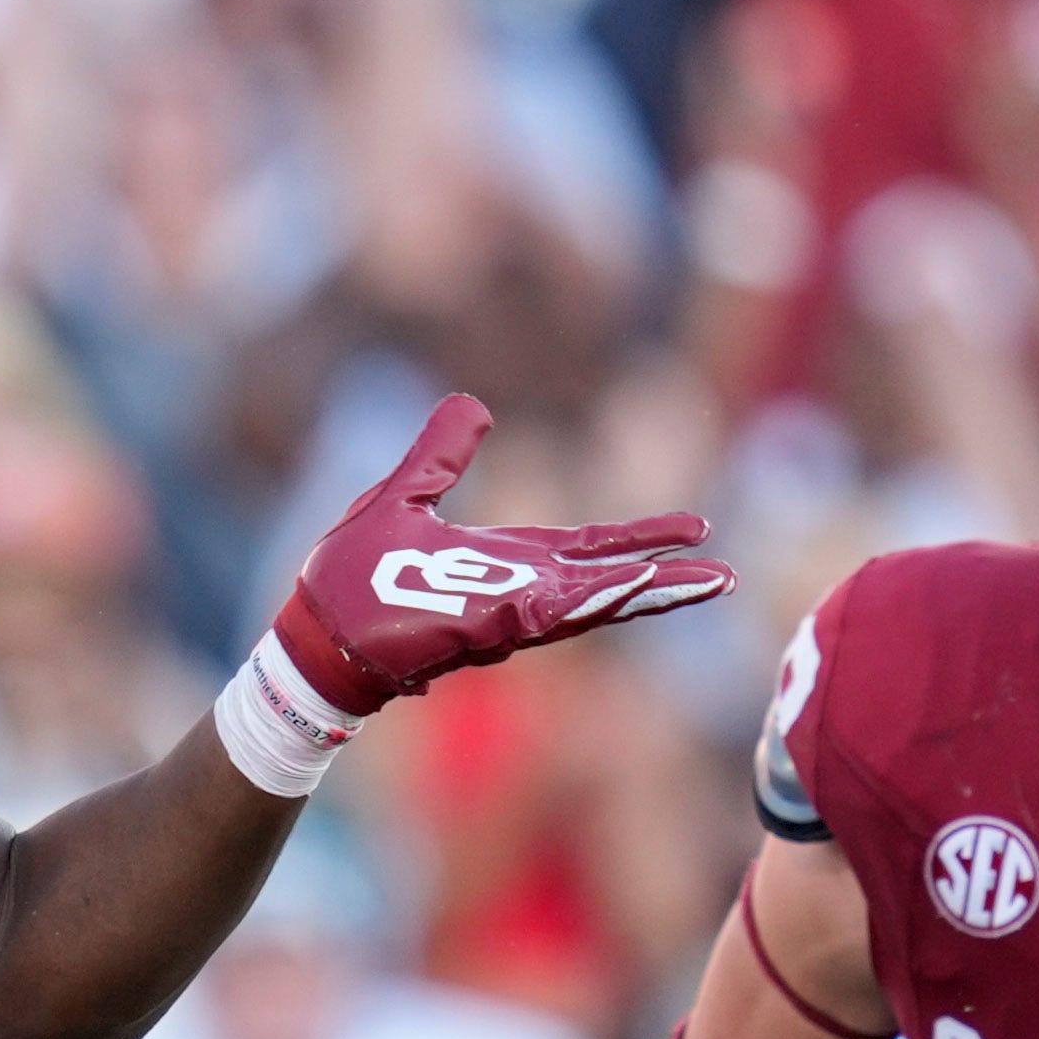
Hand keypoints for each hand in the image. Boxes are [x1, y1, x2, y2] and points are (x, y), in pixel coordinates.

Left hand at [271, 397, 727, 718]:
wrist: (311, 632)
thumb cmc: (350, 580)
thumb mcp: (405, 495)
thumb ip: (442, 456)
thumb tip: (473, 407)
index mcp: (507, 564)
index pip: (589, 549)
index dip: (639, 540)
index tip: (696, 531)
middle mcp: (515, 593)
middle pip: (606, 583)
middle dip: (665, 579)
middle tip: (726, 575)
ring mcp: (502, 614)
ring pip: (589, 603)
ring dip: (644, 592)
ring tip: (706, 581)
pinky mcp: (480, 628)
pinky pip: (546, 613)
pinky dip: (589, 599)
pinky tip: (630, 584)